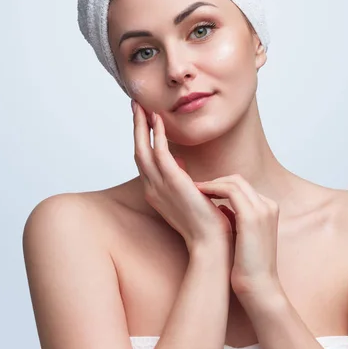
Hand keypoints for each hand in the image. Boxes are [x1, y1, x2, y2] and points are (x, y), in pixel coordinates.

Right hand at [131, 101, 235, 254]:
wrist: (212, 244)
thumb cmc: (206, 223)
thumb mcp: (190, 197)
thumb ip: (181, 180)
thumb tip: (181, 163)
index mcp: (156, 192)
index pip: (144, 159)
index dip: (141, 137)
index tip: (143, 118)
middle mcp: (152, 189)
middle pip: (138, 151)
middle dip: (136, 126)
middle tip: (135, 104)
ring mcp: (160, 186)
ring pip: (143, 149)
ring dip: (141, 125)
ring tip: (141, 105)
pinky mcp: (173, 183)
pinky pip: (160, 153)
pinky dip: (157, 135)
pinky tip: (158, 119)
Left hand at [194, 175, 280, 296]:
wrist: (259, 287)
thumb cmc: (248, 267)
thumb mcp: (243, 236)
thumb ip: (236, 218)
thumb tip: (221, 207)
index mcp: (269, 209)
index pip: (243, 187)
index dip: (221, 186)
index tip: (203, 191)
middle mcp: (268, 205)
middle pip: (238, 180)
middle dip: (215, 181)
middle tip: (196, 187)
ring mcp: (262, 209)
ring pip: (234, 181)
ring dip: (211, 183)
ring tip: (194, 189)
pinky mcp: (251, 216)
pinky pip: (229, 190)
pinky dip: (212, 188)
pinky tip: (199, 194)